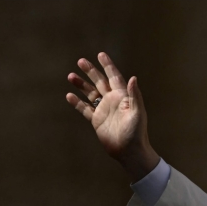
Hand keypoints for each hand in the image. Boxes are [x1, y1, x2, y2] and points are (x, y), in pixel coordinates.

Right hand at [66, 52, 159, 181]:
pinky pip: (85, 109)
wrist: (129, 151)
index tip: (100, 54)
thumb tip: (133, 77)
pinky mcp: (97, 121)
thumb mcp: (137, 113)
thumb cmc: (136, 132)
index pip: (114, 77)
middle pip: (100, 82)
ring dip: (81, 85)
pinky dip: (77, 103)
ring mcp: (104, 110)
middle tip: (80, 61)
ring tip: (70, 76)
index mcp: (122, 97)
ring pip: (90, 93)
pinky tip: (69, 96)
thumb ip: (134, 95)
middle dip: (91, 71)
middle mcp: (113, 101)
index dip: (108, 66)